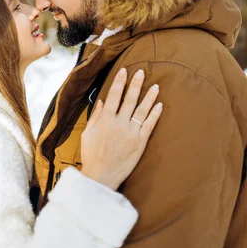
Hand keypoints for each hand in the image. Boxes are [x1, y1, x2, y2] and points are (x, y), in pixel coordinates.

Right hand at [81, 68, 161, 190]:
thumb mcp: (87, 133)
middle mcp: (119, 123)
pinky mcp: (140, 143)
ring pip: (142, 110)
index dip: (120, 82)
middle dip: (135, 84)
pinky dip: (155, 114)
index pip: (114, 96)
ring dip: (149, 97)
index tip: (124, 71)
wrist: (101, 176)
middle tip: (141, 72)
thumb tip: (102, 101)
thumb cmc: (91, 155)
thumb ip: (95, 116)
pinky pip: (149, 125)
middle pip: (129, 99)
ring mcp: (130, 133)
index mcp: (105, 119)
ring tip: (156, 86)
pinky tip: (159, 105)